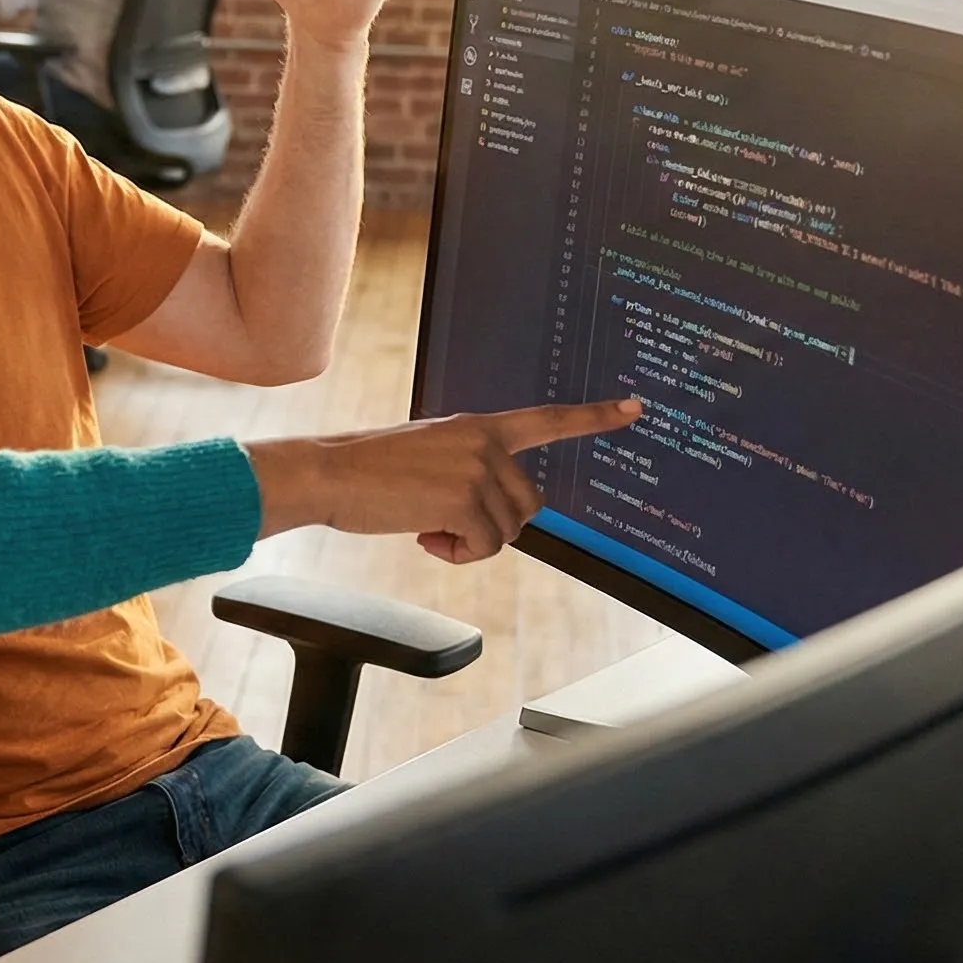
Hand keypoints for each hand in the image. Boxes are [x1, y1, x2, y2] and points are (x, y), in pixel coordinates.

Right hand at [244, 399, 641, 563]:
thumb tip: (490, 512)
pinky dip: (458, 554)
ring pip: (507, 531)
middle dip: (497, 526)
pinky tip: (425, 537)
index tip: (633, 408)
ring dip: (471, 543)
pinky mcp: (465, 499)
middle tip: (448, 525)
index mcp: (477, 425)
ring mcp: (477, 468)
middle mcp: (485, 442)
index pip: (546, 419)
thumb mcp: (428, 453)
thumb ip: (467, 468)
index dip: (593, 417)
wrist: (328, 472)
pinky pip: (485, 547)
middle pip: (529, 503)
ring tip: (427, 527)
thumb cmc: (366, 470)